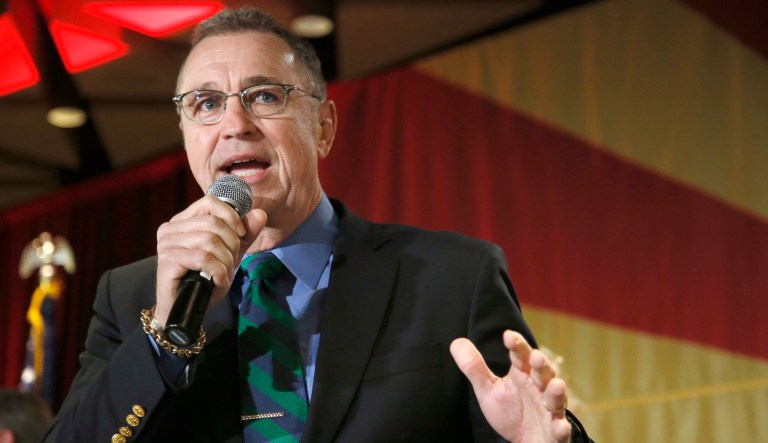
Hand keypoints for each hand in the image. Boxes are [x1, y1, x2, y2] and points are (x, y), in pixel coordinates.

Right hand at [154, 195, 265, 325]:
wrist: (186, 310)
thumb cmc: (204, 279)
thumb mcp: (229, 254)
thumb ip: (245, 234)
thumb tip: (260, 213)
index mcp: (183, 221)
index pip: (210, 202)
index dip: (231, 216)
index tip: (241, 234)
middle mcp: (171, 228)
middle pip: (214, 223)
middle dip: (231, 244)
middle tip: (230, 262)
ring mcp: (167, 244)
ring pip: (210, 241)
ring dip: (225, 260)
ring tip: (223, 273)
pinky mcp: (168, 260)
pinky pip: (204, 258)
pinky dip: (218, 271)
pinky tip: (218, 281)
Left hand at [450, 330, 571, 442]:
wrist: (525, 441)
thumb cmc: (510, 412)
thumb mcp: (488, 390)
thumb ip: (474, 368)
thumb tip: (456, 342)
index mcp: (522, 375)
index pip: (521, 356)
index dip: (517, 346)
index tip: (508, 336)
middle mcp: (539, 389)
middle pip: (542, 373)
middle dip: (541, 365)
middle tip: (535, 357)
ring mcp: (549, 410)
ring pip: (555, 399)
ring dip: (556, 392)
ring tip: (555, 385)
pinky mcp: (555, 432)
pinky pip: (560, 430)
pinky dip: (561, 428)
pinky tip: (560, 427)